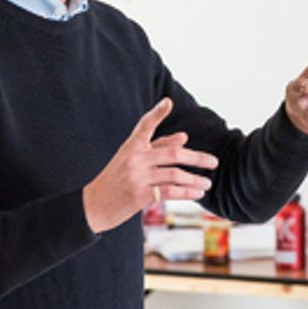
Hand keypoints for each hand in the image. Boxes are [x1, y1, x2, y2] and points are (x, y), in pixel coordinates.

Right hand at [82, 98, 216, 233]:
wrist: (93, 206)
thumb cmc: (115, 180)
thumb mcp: (132, 159)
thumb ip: (158, 146)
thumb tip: (184, 137)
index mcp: (131, 146)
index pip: (145, 125)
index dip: (157, 113)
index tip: (169, 102)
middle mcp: (134, 158)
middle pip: (172, 153)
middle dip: (197, 158)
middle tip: (214, 162)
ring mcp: (136, 177)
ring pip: (174, 174)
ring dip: (195, 179)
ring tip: (207, 183)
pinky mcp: (139, 195)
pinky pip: (169, 192)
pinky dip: (187, 192)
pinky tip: (198, 192)